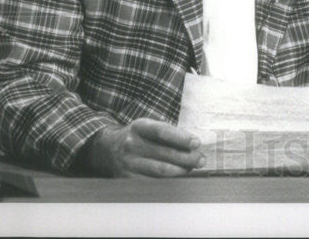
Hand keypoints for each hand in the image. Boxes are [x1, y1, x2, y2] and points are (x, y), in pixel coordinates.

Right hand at [81, 118, 203, 176]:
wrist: (107, 149)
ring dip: (180, 170)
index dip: (181, 138)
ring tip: (192, 169)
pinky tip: (178, 179)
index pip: (162, 132)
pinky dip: (167, 181)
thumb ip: (168, 134)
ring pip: (159, 170)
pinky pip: (151, 182)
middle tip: (201, 159)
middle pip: (164, 153)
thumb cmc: (137, 136)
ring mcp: (128, 163)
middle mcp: (131, 144)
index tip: (197, 143)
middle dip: (186, 157)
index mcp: (139, 127)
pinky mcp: (126, 179)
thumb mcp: (148, 127)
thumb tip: (194, 146)